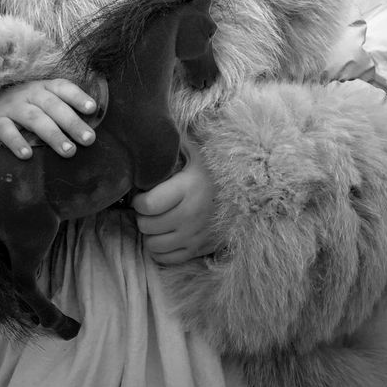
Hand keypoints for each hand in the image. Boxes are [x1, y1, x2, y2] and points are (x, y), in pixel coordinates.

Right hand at [0, 78, 96, 158]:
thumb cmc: (20, 108)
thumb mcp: (39, 102)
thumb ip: (60, 109)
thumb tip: (89, 128)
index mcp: (42, 87)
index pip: (62, 87)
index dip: (78, 97)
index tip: (92, 109)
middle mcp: (27, 93)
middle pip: (52, 106)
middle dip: (72, 122)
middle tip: (88, 139)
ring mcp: (10, 107)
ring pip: (34, 118)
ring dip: (53, 135)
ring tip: (69, 151)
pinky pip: (6, 131)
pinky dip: (17, 142)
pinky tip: (27, 155)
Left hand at [132, 140, 215, 264]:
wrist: (247, 195)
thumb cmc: (213, 171)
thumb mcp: (195, 153)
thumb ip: (174, 143)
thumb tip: (152, 128)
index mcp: (189, 188)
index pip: (148, 205)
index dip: (139, 201)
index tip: (143, 195)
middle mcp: (192, 215)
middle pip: (147, 226)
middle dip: (143, 216)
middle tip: (149, 208)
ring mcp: (195, 236)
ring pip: (153, 245)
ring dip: (150, 234)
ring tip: (156, 221)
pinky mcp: (198, 250)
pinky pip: (166, 259)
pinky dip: (159, 249)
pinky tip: (164, 235)